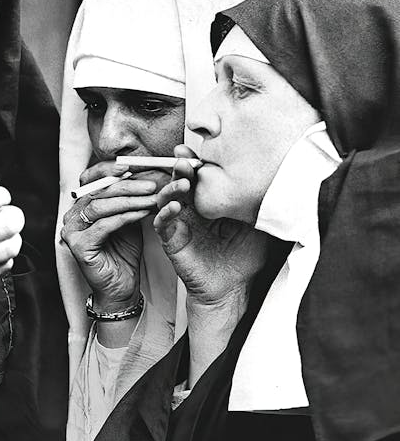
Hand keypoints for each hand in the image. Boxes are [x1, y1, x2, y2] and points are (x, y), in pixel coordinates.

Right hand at [60, 161, 158, 309]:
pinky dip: (125, 216)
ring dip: (129, 200)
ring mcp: (72, 231)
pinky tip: (142, 213)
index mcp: (80, 205)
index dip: (110, 170)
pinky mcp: (78, 246)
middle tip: (152, 184)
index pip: (90, 178)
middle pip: (98, 191)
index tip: (134, 166)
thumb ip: (128, 198)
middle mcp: (72, 215)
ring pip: (100, 206)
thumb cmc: (124, 252)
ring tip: (151, 197)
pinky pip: (103, 225)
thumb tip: (144, 173)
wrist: (120, 286)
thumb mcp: (128, 218)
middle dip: (128, 185)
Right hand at [153, 151, 268, 305]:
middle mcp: (193, 211)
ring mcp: (180, 224)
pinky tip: (175, 208)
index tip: (198, 151)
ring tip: (183, 184)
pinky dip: (165, 213)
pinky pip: (162, 224)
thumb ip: (258, 205)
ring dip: (172, 188)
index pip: (201, 178)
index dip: (197, 163)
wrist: (234, 289)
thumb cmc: (244, 259)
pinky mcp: (172, 241)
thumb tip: (278, 182)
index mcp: (211, 204)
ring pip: (167, 199)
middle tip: (186, 160)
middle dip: (182, 168)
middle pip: (181, 182)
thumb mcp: (258, 226)